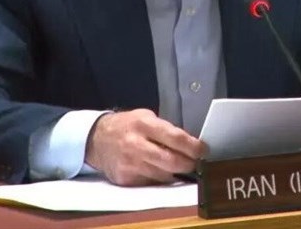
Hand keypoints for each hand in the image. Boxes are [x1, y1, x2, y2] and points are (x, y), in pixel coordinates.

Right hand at [85, 109, 205, 185]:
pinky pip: (151, 183)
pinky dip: (159, 178)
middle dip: (189, 163)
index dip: (193, 146)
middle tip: (196, 162)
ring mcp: (130, 164)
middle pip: (171, 161)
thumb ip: (165, 129)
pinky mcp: (125, 179)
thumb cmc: (127, 126)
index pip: (174, 138)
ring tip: (179, 165)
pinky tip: (159, 170)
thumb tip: (190, 143)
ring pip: (164, 176)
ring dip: (175, 173)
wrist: (97, 139)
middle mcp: (136, 145)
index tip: (204, 150)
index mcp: (143, 124)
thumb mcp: (145, 117)